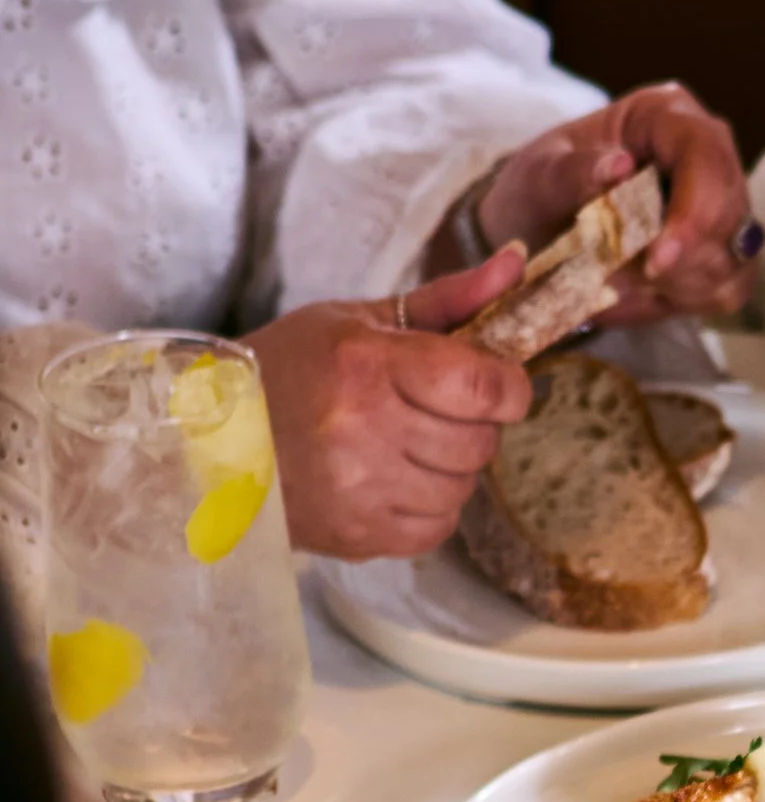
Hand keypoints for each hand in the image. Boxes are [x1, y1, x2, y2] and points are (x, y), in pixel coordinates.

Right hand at [249, 249, 530, 557]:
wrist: (211, 437)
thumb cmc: (289, 369)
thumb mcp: (359, 320)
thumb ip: (447, 300)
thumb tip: (515, 266)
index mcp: (366, 366)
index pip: (481, 386)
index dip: (509, 387)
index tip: (501, 384)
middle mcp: (364, 431)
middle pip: (480, 441)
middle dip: (474, 423)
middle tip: (437, 409)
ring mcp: (359, 490)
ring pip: (464, 488)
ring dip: (452, 466)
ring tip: (408, 442)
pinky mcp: (358, 535)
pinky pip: (438, 528)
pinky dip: (430, 505)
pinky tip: (394, 479)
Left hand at [471, 82, 754, 322]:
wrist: (539, 226)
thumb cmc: (540, 190)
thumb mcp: (538, 176)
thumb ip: (573, 172)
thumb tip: (620, 167)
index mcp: (666, 115)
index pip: (705, 156)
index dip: (692, 214)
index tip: (655, 263)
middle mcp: (708, 154)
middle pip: (729, 213)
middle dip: (681, 261)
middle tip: (620, 282)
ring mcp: (723, 204)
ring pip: (732, 259)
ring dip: (675, 286)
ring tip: (616, 284)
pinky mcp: (724, 250)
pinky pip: (725, 290)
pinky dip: (679, 302)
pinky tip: (637, 294)